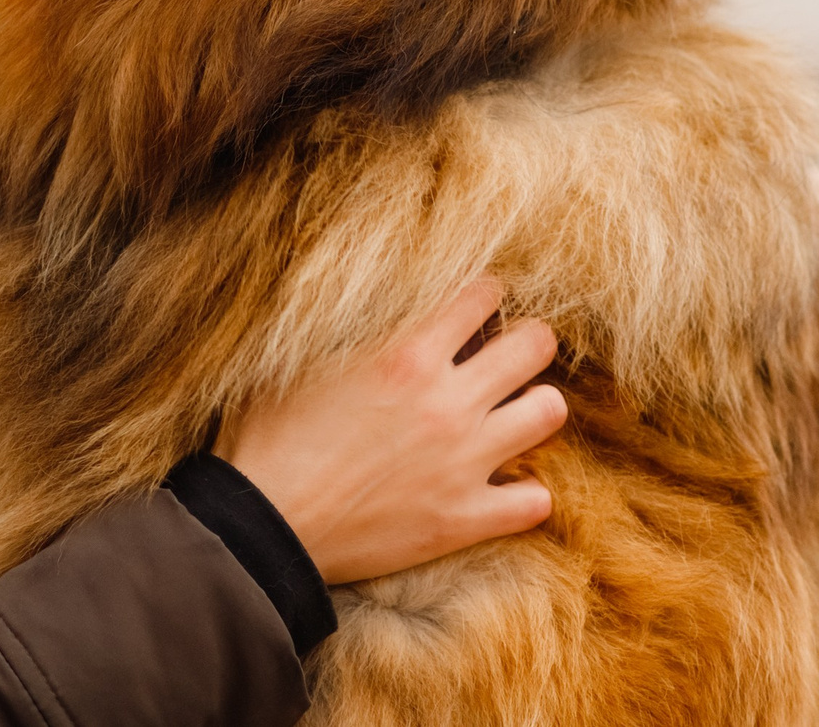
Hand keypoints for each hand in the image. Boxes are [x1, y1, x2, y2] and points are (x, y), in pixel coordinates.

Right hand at [219, 276, 565, 583]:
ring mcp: (464, 462)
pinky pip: (535, 501)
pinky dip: (525, 492)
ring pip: (549, 413)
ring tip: (512, 412)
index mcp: (406, 355)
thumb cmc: (274, 439)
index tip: (477, 305)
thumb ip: (357, 335)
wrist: (269, 523)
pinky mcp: (464, 518)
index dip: (484, 294)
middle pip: (535, 346)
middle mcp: (448, 402)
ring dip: (534, 406)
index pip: (482, 297)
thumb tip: (379, 311)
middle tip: (510, 352)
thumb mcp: (305, 363)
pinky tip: (504, 485)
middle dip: (528, 341)